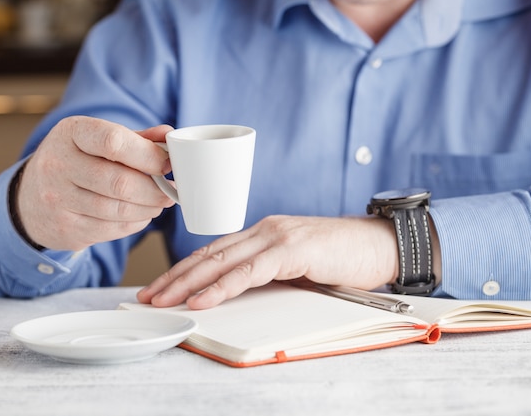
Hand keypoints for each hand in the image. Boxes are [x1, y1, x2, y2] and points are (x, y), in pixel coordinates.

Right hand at [16, 116, 174, 250]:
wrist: (29, 198)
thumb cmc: (74, 162)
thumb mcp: (95, 140)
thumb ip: (135, 138)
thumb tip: (168, 135)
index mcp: (71, 133)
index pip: (113, 142)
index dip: (148, 155)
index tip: (167, 164)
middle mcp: (58, 165)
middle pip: (120, 182)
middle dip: (154, 189)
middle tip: (170, 190)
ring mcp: (58, 200)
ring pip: (118, 210)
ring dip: (148, 208)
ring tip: (159, 202)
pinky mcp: (65, 228)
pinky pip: (111, 229)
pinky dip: (135, 223)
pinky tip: (140, 214)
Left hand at [137, 215, 399, 308]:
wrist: (382, 245)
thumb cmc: (342, 258)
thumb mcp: (296, 266)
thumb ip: (268, 273)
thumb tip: (238, 293)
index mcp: (263, 234)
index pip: (214, 252)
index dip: (183, 269)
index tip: (160, 286)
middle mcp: (265, 230)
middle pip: (209, 255)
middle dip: (174, 276)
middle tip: (148, 295)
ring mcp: (278, 237)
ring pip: (223, 261)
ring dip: (188, 283)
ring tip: (162, 299)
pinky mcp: (293, 250)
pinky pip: (250, 271)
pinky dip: (222, 286)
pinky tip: (202, 299)